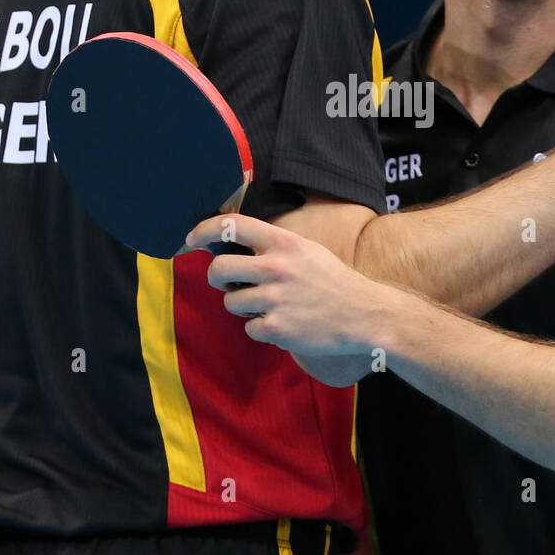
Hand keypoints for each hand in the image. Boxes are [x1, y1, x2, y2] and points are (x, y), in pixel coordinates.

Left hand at [183, 215, 392, 385]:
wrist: (363, 315)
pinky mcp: (277, 327)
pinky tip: (282, 323)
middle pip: (218, 270)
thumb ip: (274, 247)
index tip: (190, 238)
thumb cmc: (334, 281)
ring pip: (230, 302)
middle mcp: (275, 267)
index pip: (232, 225)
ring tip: (267, 306)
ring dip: (242, 307)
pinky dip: (261, 328)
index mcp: (284, 242)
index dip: (204, 229)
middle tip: (228, 284)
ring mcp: (274, 299)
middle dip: (217, 279)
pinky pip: (249, 328)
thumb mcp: (306, 250)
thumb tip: (235, 246)